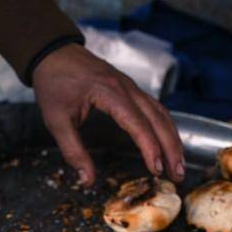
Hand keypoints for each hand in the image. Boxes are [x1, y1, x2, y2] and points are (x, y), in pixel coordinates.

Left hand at [32, 43, 185, 185]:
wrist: (52, 52)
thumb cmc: (53, 83)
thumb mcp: (56, 120)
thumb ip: (73, 151)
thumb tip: (86, 180)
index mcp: (110, 93)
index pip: (138, 124)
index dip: (150, 148)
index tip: (157, 170)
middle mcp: (126, 88)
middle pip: (158, 119)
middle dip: (171, 148)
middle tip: (178, 174)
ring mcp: (130, 86)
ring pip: (161, 113)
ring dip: (172, 138)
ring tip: (178, 163)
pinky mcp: (129, 88)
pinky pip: (154, 107)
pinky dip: (165, 126)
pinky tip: (168, 141)